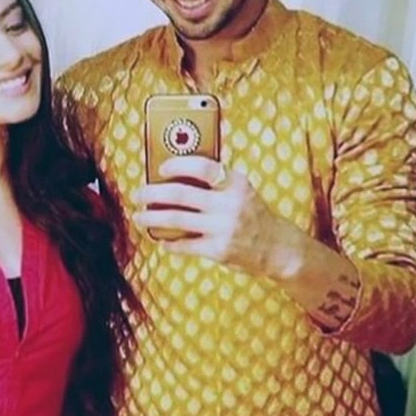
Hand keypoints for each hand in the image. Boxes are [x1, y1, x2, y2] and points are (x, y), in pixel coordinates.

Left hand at [131, 156, 301, 277]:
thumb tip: (174, 176)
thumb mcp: (242, 190)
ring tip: (139, 217)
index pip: (202, 166)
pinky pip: (185, 245)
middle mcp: (230, 203)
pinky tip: (162, 240)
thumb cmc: (253, 214)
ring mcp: (224, 228)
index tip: (160, 169)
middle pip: (180, 193)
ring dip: (152, 217)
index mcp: (236, 183)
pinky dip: (169, 243)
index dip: (177, 165)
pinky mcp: (219, 250)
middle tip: (138, 194)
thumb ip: (216, 182)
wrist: (277, 247)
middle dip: (152, 193)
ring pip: (176, 219)